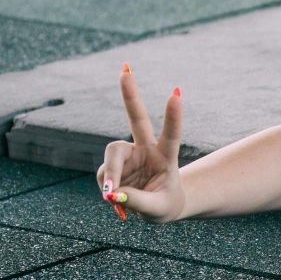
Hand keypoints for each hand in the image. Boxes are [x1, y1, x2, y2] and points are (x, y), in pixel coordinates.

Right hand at [95, 63, 185, 223]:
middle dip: (130, 95)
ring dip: (110, 176)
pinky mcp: (114, 163)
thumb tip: (110, 192)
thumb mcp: (157, 210)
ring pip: (112, 158)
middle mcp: (146, 149)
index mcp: (166, 156)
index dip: (173, 116)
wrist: (159, 206)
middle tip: (125, 69)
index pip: (171, 135)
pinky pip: (103, 176)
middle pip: (137, 118)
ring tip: (110, 197)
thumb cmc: (165, 205)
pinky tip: (115, 198)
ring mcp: (129, 154)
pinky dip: (106, 190)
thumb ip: (137, 201)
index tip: (176, 93)